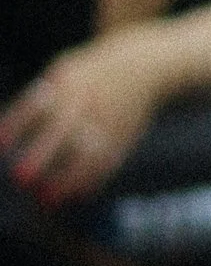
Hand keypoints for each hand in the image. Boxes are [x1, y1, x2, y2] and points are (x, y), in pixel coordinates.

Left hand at [0, 26, 167, 203]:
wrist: (143, 65)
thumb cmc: (91, 72)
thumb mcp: (66, 70)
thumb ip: (41, 95)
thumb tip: (10, 131)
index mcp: (68, 82)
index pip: (37, 105)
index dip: (17, 124)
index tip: (0, 144)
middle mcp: (89, 101)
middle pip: (62, 131)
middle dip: (41, 155)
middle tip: (20, 178)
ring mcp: (109, 120)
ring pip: (88, 153)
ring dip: (67, 179)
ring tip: (47, 199)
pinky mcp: (125, 135)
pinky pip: (108, 162)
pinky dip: (93, 180)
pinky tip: (77, 195)